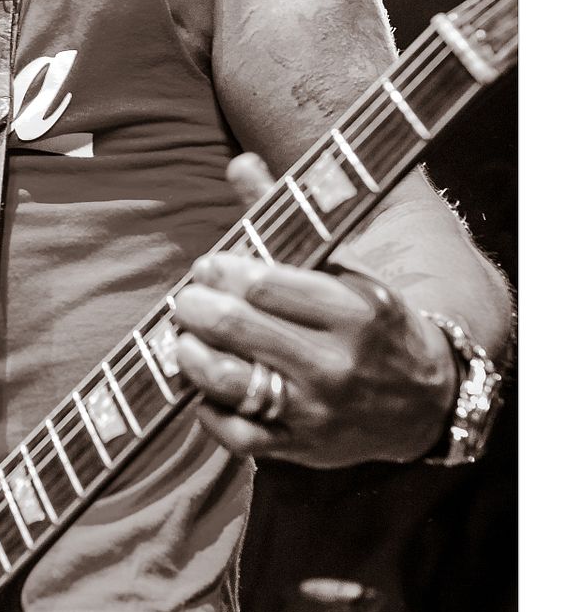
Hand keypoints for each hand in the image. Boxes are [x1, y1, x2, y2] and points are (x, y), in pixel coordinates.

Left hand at [170, 154, 456, 467]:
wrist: (428, 400)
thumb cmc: (372, 323)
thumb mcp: (344, 269)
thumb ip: (286, 219)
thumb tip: (239, 163)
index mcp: (353, 310)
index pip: (264, 284)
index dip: (221, 271)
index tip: (207, 266)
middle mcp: (334, 363)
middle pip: (237, 328)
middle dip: (196, 307)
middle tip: (188, 300)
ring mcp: (314, 410)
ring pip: (227, 381)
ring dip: (189, 355)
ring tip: (183, 339)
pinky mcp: (299, 448)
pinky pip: (234, 434)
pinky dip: (206, 408)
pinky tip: (201, 387)